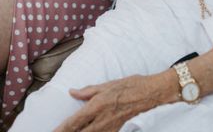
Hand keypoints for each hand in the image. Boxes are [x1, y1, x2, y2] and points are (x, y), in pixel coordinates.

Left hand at [55, 74, 173, 131]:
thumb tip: (72, 92)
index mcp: (96, 106)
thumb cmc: (128, 86)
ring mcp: (111, 127)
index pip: (75, 121)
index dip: (62, 129)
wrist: (149, 94)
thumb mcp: (105, 85)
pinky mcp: (118, 130)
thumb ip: (87, 91)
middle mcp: (102, 120)